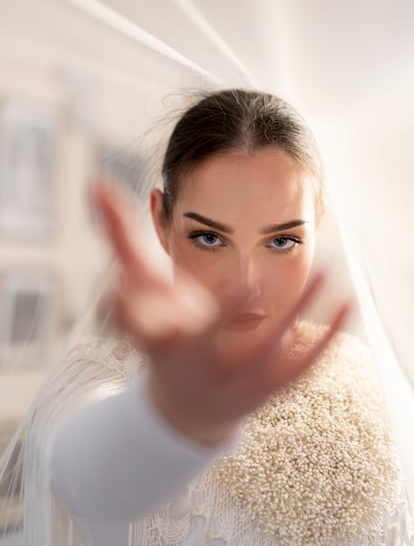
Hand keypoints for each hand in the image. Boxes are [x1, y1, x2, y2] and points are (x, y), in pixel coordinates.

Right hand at [92, 181, 349, 445]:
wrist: (192, 404)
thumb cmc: (165, 332)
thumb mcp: (141, 291)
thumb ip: (122, 239)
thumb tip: (95, 181)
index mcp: (159, 338)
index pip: (137, 327)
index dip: (125, 310)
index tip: (120, 289)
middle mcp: (195, 362)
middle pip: (209, 343)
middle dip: (227, 315)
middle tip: (251, 283)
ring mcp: (235, 378)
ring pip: (266, 348)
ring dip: (294, 311)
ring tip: (325, 271)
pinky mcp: (269, 386)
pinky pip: (300, 365)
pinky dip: (324, 338)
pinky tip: (347, 303)